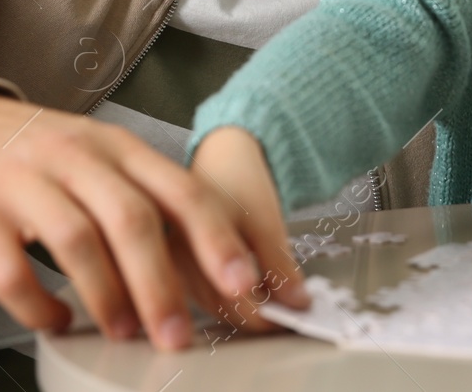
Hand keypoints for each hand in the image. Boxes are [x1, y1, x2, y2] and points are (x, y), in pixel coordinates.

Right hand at [0, 92, 282, 350]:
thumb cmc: (42, 155)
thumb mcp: (101, 160)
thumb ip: (150, 203)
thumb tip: (213, 269)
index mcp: (117, 146)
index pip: (178, 188)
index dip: (215, 237)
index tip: (243, 283)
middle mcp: (74, 155)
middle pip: (131, 217)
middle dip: (161, 284)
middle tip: (178, 335)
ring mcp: (22, 181)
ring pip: (76, 239)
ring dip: (106, 295)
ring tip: (124, 332)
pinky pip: (10, 269)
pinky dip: (37, 305)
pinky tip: (55, 321)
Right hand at [187, 126, 311, 332]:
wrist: (223, 156)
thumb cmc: (241, 181)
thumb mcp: (266, 219)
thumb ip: (280, 265)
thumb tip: (297, 303)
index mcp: (195, 236)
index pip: (232, 295)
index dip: (269, 313)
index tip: (296, 315)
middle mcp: (175, 253)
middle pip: (219, 305)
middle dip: (258, 316)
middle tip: (291, 312)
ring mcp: (174, 262)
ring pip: (212, 305)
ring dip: (245, 311)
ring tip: (276, 302)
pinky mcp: (179, 267)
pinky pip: (207, 296)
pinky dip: (233, 300)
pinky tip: (251, 292)